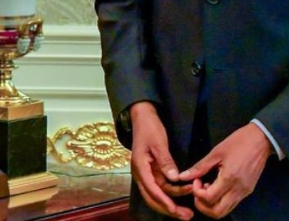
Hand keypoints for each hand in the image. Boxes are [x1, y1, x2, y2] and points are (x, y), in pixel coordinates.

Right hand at [129, 102, 193, 219]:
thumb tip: (174, 178)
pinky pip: (162, 187)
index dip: (163, 201)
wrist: (143, 117)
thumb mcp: (159, 143)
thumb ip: (166, 161)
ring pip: (158, 194)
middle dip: (168, 208)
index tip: (175, 210)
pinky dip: (173, 193)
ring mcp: (147, 172)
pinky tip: (184, 194)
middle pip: (152, 197)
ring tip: (188, 211)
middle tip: (185, 216)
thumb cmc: (149, 128)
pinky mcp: (153, 171)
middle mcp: (141, 173)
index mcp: (139, 166)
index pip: (151, 189)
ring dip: (172, 203)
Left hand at [179, 123, 273, 217]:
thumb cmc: (238, 143)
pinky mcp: (247, 191)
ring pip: (226, 210)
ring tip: (205, 187)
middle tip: (196, 190)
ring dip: (211, 204)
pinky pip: (232, 203)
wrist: (261, 140)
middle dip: (202, 205)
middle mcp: (239, 190)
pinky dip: (220, 200)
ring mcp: (245, 192)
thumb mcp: (216, 152)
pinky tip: (214, 186)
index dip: (197, 192)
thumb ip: (199, 167)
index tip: (195, 180)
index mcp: (230, 179)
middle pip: (218, 212)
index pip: (209, 198)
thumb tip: (183, 176)